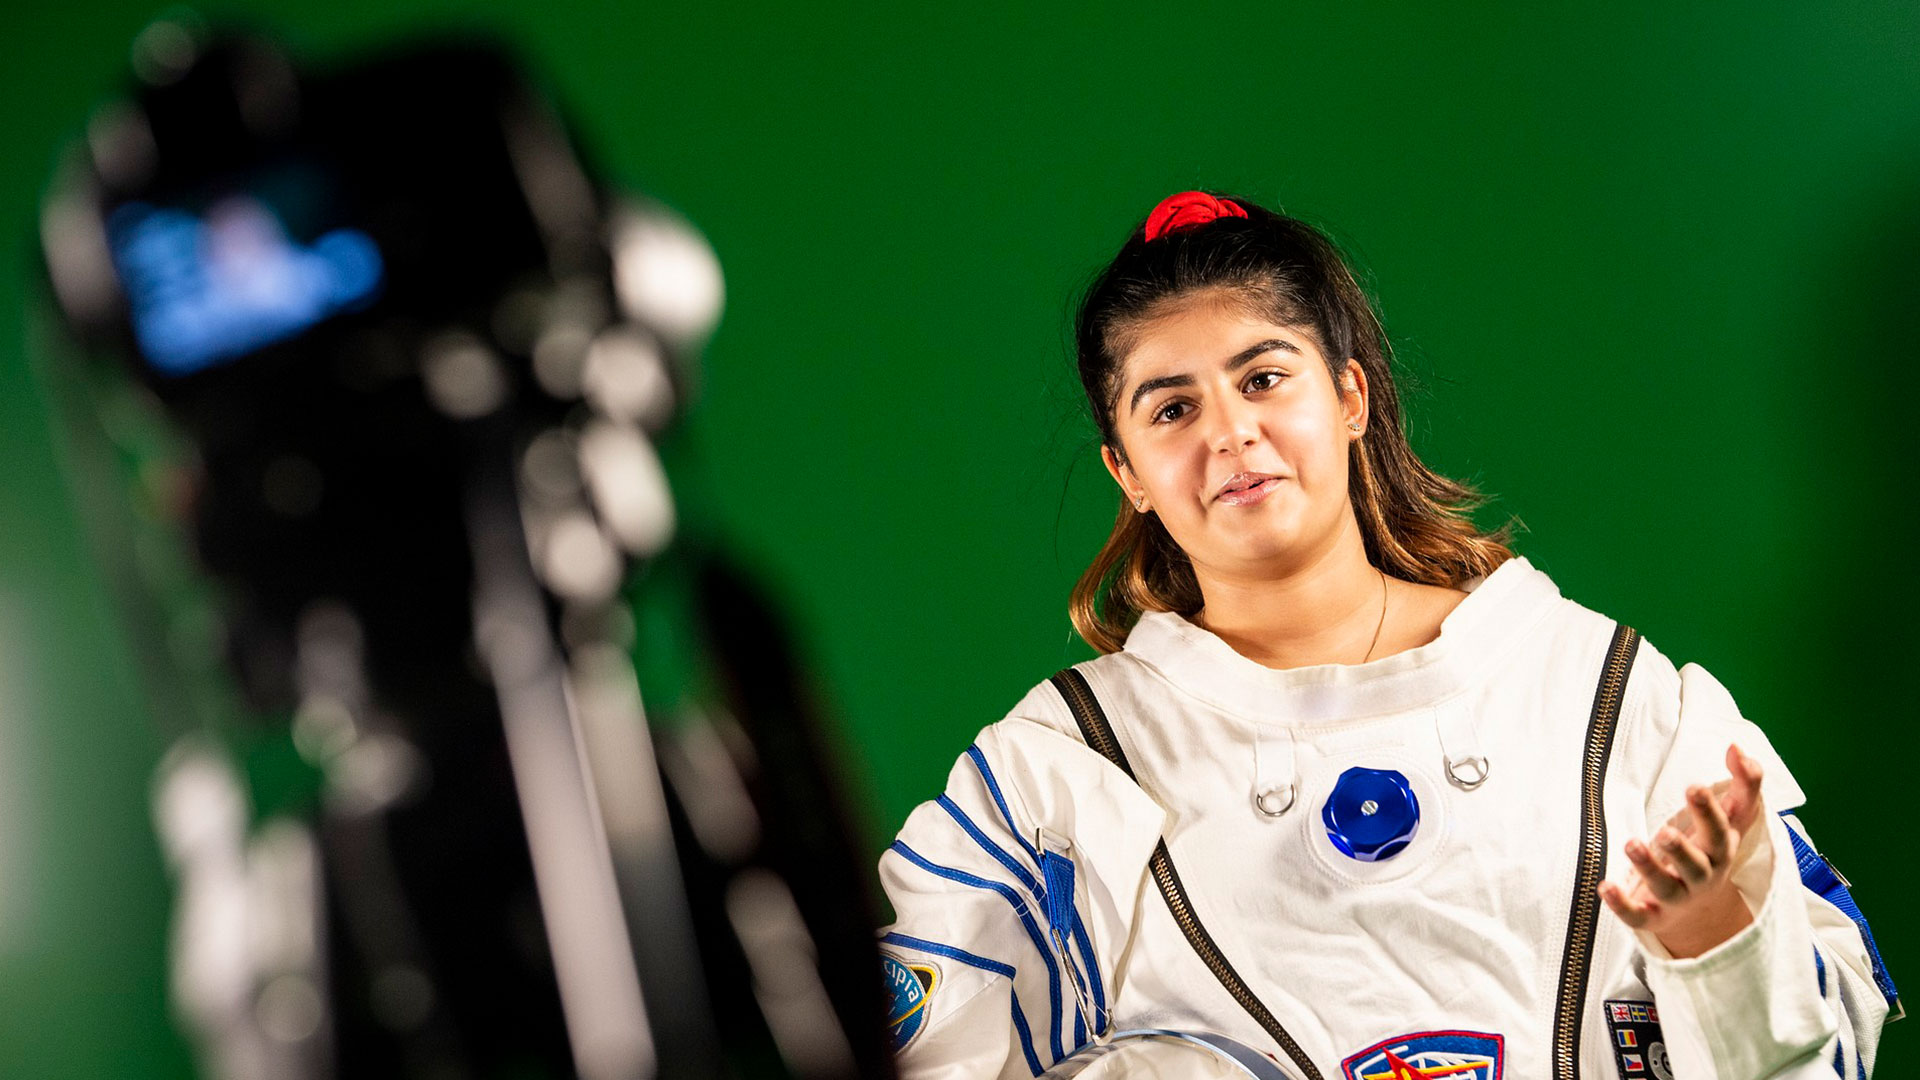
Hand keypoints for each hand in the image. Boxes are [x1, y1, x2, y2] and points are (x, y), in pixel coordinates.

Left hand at [1599, 743, 1765, 958]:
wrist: (1704, 913)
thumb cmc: (1711, 851)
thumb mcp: (1731, 821)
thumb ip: (1743, 784)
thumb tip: (1737, 746)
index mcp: (1720, 851)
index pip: (1720, 833)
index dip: (1709, 812)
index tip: (1694, 786)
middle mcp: (1701, 877)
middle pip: (1695, 865)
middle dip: (1681, 849)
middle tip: (1665, 831)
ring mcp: (1676, 898)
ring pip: (1664, 887)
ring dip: (1648, 867)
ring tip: (1631, 844)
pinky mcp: (1652, 916)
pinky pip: (1637, 915)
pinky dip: (1622, 904)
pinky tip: (1605, 886)